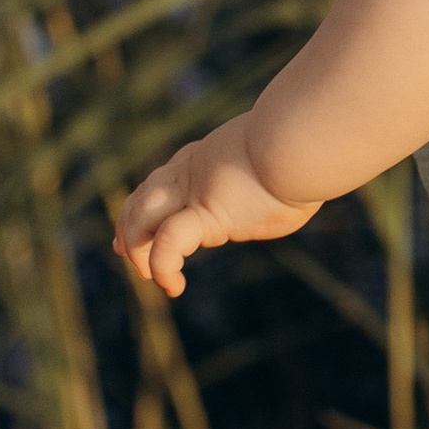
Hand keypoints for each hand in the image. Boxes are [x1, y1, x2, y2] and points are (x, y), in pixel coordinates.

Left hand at [115, 119, 320, 298]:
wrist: (303, 141)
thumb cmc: (306, 151)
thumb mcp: (284, 165)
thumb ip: (276, 181)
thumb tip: (300, 188)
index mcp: (207, 156)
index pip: (165, 178)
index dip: (147, 199)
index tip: (139, 218)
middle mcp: (192, 170)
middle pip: (144, 195)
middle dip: (128, 223)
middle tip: (121, 249)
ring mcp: (195, 190)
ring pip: (142, 217)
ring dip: (138, 248)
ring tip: (151, 275)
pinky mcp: (205, 213)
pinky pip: (169, 242)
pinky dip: (164, 266)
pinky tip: (173, 287)